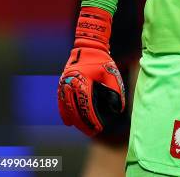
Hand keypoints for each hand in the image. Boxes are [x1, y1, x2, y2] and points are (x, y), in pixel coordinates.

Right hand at [58, 7, 124, 136]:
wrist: (88, 46)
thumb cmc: (101, 59)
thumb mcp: (111, 73)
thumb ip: (116, 90)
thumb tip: (119, 108)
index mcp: (83, 81)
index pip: (86, 106)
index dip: (92, 119)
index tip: (98, 128)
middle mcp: (71, 83)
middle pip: (75, 109)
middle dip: (83, 123)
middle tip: (91, 132)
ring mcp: (64, 83)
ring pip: (66, 107)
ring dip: (73, 119)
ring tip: (81, 128)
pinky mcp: (62, 83)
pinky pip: (61, 101)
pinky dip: (64, 112)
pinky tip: (68, 121)